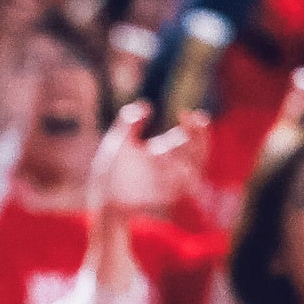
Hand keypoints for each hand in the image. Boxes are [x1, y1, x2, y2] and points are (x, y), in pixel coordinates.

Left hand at [90, 105, 200, 223]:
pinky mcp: (166, 198)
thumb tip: (146, 105)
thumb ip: (130, 121)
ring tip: (166, 146)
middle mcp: (173, 166)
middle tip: (193, 121)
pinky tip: (163, 159)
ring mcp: (171, 182)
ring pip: (194, 168)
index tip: (184, 113)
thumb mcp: (119, 140)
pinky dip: (181, 176)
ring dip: (188, 155)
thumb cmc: (111, 169)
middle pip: (199, 151)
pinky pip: (182, 187)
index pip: (190, 136)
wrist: (102, 197)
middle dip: (200, 136)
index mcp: (165, 149)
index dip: (193, 125)